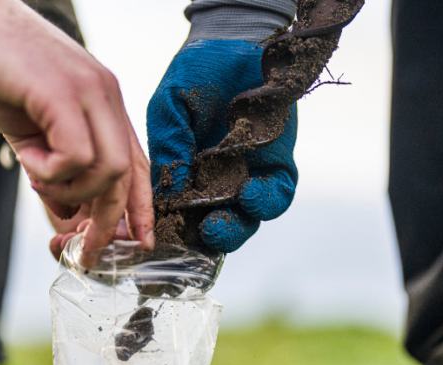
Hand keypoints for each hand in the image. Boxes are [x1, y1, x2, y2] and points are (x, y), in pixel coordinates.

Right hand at [0, 0, 153, 265]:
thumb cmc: (1, 75)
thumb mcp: (33, 136)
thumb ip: (53, 176)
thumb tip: (67, 220)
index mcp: (107, 108)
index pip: (139, 167)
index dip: (140, 209)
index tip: (135, 243)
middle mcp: (108, 99)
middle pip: (127, 177)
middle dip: (106, 224)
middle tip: (80, 249)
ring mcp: (91, 93)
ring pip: (108, 171)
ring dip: (69, 192)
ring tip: (36, 177)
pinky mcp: (64, 92)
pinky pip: (76, 155)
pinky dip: (50, 172)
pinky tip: (26, 156)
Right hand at [147, 39, 297, 252]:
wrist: (235, 44)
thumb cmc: (194, 74)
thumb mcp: (169, 110)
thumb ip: (168, 148)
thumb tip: (167, 194)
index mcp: (183, 173)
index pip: (178, 215)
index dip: (173, 233)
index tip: (165, 243)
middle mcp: (215, 182)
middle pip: (212, 226)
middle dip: (206, 239)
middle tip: (200, 235)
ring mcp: (247, 176)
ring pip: (244, 220)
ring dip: (233, 229)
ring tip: (220, 223)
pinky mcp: (276, 166)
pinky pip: (276, 195)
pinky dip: (264, 202)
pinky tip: (250, 194)